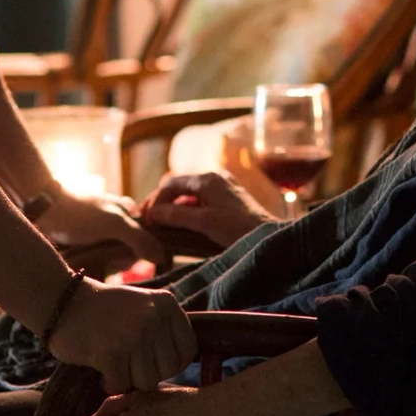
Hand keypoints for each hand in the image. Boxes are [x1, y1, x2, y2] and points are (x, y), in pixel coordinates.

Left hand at [38, 192, 169, 270]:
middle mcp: (119, 221)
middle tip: (104, 259)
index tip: (123, 257)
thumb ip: (139, 239)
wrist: (43, 211)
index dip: (140, 253)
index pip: (148, 240)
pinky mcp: (88, 242)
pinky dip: (95, 263)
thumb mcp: (114, 224)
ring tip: (91, 259)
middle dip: (119, 259)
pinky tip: (86, 263)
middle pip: (131, 251)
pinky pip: (99, 259)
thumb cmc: (80, 214)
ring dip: (105, 263)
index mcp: (130, 212)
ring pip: (114, 257)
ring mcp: (102, 233)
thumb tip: (160, 258)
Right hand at [46, 280, 196, 393]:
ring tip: (115, 364)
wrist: (60, 301)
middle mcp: (153, 317)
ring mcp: (133, 335)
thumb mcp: (142, 306)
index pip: (188, 349)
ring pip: (147, 381)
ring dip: (129, 379)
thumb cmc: (102, 310)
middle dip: (148, 372)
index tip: (152, 361)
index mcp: (166, 304)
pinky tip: (101, 369)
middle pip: (168, 369)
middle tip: (128, 362)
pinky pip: (122, 385)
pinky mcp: (111, 352)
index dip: (172, 363)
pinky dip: (110, 383)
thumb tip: (181, 364)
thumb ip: (163, 327)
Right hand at [138, 172, 273, 250]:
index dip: (155, 200)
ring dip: (174, 208)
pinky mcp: (229, 200)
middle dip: (162, 203)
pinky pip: (201, 201)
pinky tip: (183, 226)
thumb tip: (151, 213)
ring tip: (162, 226)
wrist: (270, 237)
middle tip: (149, 221)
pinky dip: (188, 211)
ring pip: (190, 195)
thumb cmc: (238, 229)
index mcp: (207, 179)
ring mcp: (223, 188)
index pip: (170, 184)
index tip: (145, 219)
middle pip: (179, 187)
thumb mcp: (204, 222)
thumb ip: (175, 215)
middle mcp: (214, 178)